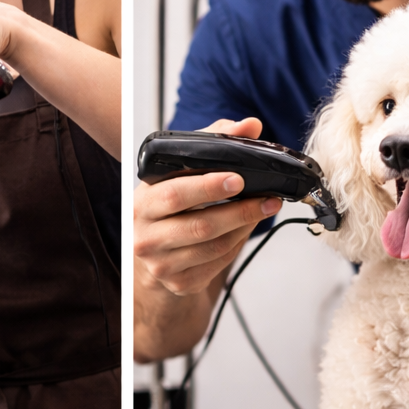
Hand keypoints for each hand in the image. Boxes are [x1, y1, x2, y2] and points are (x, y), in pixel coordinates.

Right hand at [132, 118, 278, 296]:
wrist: (149, 251)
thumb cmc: (166, 206)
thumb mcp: (176, 173)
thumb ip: (210, 142)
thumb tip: (250, 125)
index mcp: (140, 204)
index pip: (175, 194)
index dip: (208, 187)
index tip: (239, 178)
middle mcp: (145, 237)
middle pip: (200, 225)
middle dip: (239, 211)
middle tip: (267, 198)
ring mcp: (161, 264)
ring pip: (213, 247)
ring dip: (244, 227)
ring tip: (264, 209)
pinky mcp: (179, 283)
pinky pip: (217, 264)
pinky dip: (237, 244)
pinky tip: (245, 229)